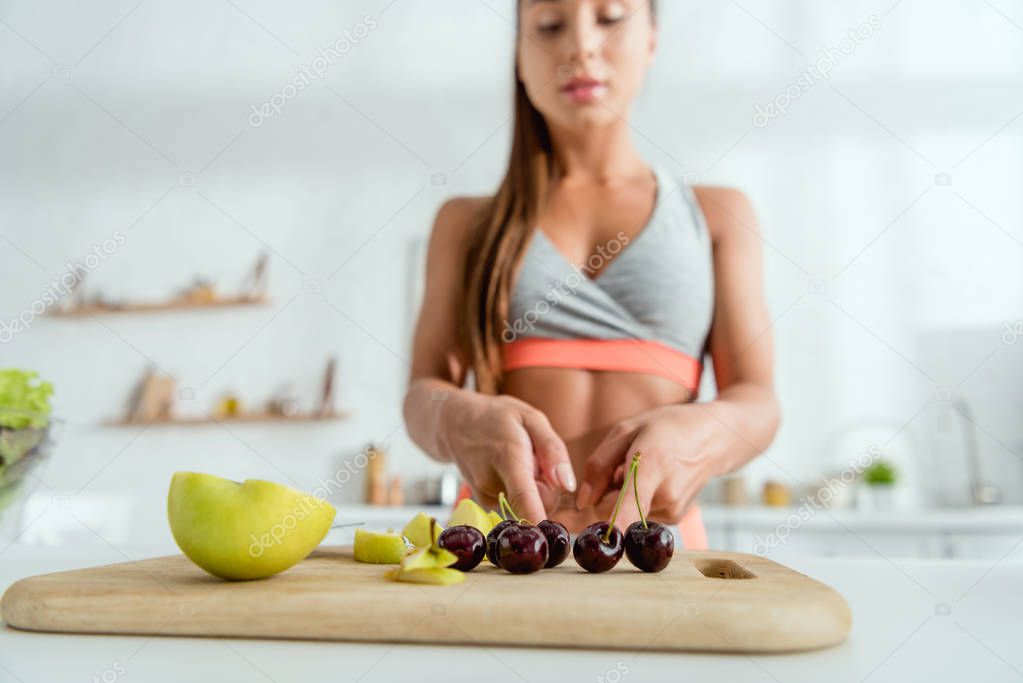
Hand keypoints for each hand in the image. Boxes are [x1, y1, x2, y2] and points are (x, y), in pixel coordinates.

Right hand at [438, 393, 574, 520]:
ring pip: (530, 505)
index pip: (523, 498)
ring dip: (534, 488)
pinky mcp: (485, 505)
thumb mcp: (531, 418)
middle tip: (534, 457)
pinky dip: (520, 491)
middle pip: (540, 503)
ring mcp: (486, 497)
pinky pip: (518, 505)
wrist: (454, 424)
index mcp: (508, 458)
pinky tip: (506, 470)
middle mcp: (493, 484)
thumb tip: (568, 485)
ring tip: (516, 460)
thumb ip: (553, 450)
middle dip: (549, 485)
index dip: (537, 519)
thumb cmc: (497, 417)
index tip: (546, 537)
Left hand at [575, 404, 713, 528]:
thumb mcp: (626, 430)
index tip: (575, 528)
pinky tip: (652, 479)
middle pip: (611, 512)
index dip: (596, 526)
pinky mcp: (674, 518)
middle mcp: (664, 496)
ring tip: (642, 469)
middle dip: (603, 496)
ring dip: (621, 496)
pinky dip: (636, 500)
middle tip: (618, 468)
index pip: (623, 514)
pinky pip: (639, 515)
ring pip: (624, 514)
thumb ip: (599, 466)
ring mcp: (672, 511)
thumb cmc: (666, 427)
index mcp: (650, 467)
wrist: (714, 436)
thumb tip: (582, 502)